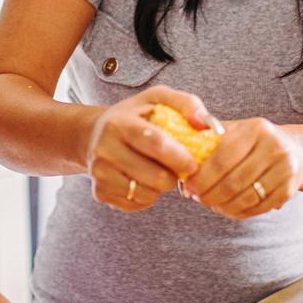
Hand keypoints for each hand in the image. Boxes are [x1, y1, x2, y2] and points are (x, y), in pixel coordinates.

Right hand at [85, 85, 210, 211]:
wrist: (96, 134)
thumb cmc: (136, 115)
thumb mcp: (158, 98)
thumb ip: (187, 104)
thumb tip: (206, 124)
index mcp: (118, 123)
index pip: (156, 144)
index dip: (179, 156)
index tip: (193, 162)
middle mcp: (103, 149)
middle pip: (155, 176)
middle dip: (174, 175)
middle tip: (177, 167)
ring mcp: (99, 174)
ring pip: (147, 194)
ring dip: (162, 186)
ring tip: (159, 170)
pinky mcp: (100, 193)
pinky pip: (137, 204)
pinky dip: (148, 196)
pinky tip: (145, 180)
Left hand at [184, 118, 302, 219]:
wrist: (299, 151)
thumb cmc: (257, 141)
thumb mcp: (238, 131)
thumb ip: (212, 135)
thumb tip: (180, 141)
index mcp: (255, 129)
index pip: (222, 157)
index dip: (201, 175)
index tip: (187, 184)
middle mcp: (273, 147)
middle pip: (233, 181)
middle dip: (209, 194)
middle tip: (196, 198)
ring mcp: (283, 170)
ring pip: (244, 197)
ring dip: (222, 206)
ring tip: (210, 204)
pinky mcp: (288, 190)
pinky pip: (257, 207)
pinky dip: (238, 212)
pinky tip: (227, 208)